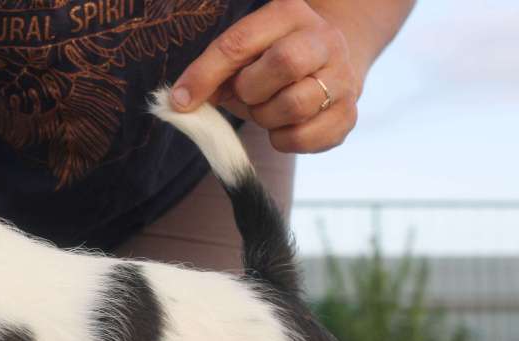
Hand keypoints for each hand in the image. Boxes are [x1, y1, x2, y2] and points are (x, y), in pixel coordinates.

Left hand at [171, 0, 363, 152]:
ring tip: (266, 107)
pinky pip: (302, 138)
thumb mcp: (243, 55)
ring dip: (265, 117)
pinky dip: (281, 139)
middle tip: (246, 94)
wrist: (330, 67)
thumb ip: (215, 73)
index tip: (180, 100)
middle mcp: (324, 40)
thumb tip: (181, 102)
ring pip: (294, 105)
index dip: (205, 75)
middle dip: (251, 89)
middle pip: (284, 63)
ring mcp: (342, 78)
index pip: (240, 42)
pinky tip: (283, 125)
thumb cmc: (271, 61)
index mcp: (289, 14)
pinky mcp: (347, 115)